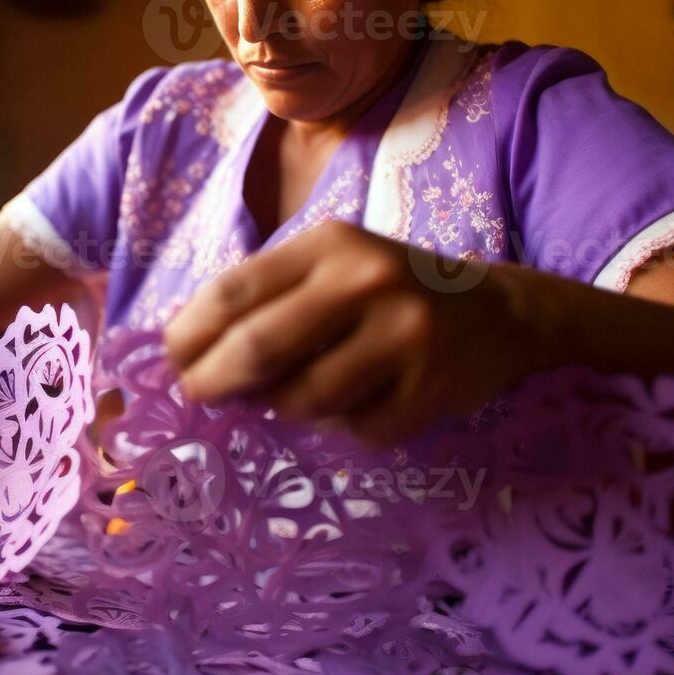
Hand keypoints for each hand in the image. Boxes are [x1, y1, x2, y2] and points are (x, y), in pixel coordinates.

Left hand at [163, 221, 543, 444]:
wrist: (500, 312)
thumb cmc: (390, 290)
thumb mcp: (332, 269)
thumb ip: (268, 300)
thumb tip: (191, 356)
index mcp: (330, 244)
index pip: (235, 291)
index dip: (190, 333)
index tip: (174, 360)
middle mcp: (367, 281)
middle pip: (258, 348)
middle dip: (213, 382)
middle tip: (200, 396)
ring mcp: (403, 336)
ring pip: (302, 400)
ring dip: (285, 407)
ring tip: (300, 390)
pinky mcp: (428, 391)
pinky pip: (352, 430)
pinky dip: (342, 425)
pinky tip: (363, 400)